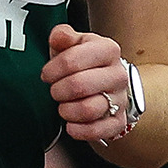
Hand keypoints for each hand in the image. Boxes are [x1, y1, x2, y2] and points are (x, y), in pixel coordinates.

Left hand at [41, 24, 131, 142]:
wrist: (108, 84)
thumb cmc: (85, 63)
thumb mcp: (74, 44)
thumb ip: (63, 36)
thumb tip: (58, 36)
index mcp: (107, 49)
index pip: (73, 60)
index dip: (53, 70)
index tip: (46, 74)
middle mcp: (118, 74)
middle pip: (80, 85)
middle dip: (58, 91)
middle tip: (53, 91)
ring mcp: (120, 100)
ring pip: (88, 110)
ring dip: (66, 111)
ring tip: (62, 106)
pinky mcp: (118, 122)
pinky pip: (97, 131)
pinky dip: (78, 130)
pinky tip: (70, 124)